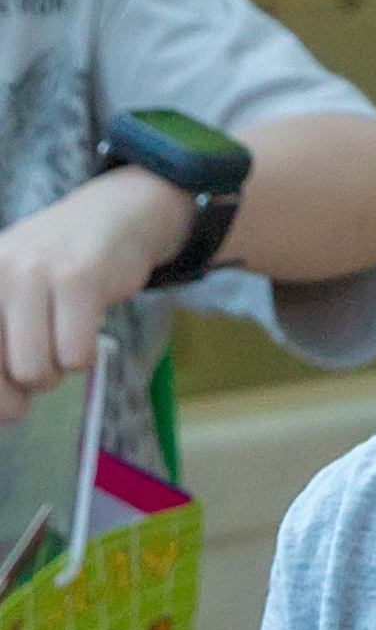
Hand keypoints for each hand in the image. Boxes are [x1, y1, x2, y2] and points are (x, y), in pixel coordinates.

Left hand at [0, 170, 193, 415]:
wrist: (111, 219)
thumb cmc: (53, 271)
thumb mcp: (8, 297)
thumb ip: (0, 347)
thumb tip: (8, 410)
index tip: (11, 403)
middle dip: (22, 386)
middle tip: (40, 367)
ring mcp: (32, 272)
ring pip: (35, 371)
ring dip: (57, 371)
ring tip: (63, 339)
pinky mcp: (78, 279)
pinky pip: (77, 356)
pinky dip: (85, 357)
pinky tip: (88, 329)